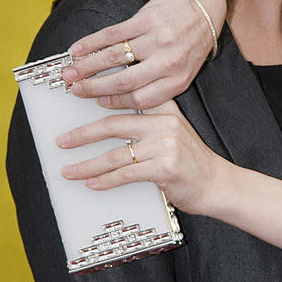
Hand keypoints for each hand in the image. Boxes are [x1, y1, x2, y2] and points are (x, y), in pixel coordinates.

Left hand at [57, 101, 226, 216]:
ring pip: (116, 154)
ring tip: (69, 170)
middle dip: (84, 134)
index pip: (127, 99)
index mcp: (166, 109)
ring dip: (88, 164)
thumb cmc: (192, 162)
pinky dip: (106, 180)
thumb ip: (149, 124)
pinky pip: (126, 173)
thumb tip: (109, 128)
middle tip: (63, 141)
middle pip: (114, 125)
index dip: (100, 98)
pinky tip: (92, 183)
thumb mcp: (175, 132)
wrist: (217, 184)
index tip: (78, 100)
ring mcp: (165, 145)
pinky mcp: (165, 167)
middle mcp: (165, 123)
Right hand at [61, 0, 225, 109]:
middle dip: (94, 88)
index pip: (143, 99)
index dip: (117, 103)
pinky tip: (78, 48)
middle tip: (75, 90)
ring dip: (87, 66)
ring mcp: (157, 39)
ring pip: (114, 57)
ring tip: (70, 71)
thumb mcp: (187, 67)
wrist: (205, 1)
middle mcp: (169, 61)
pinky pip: (113, 34)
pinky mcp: (147, 19)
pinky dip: (92, 42)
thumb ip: (163, 82)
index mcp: (179, 78)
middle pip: (124, 81)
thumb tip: (125, 97)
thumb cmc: (193, 38)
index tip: (99, 103)